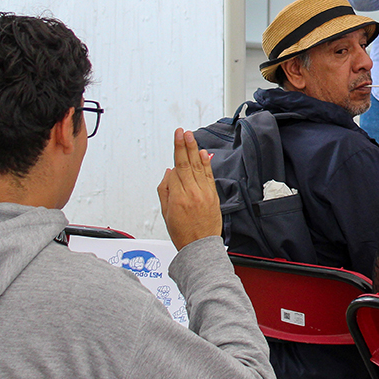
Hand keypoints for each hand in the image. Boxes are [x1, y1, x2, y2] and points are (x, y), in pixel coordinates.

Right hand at [157, 129, 221, 250]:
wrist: (200, 246)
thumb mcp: (166, 213)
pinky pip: (209, 176)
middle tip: (183, 132)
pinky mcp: (213, 196)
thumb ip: (165, 190)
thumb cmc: (182, 232)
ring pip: (198, 167)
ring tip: (191, 136)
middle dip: (184, 146)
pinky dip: (206, 163)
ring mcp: (204, 194)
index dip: (177, 153)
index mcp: (178, 198)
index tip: (177, 137)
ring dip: (194, 150)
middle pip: (187, 164)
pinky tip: (203, 153)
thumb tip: (169, 173)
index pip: (176, 170)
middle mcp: (192, 193)